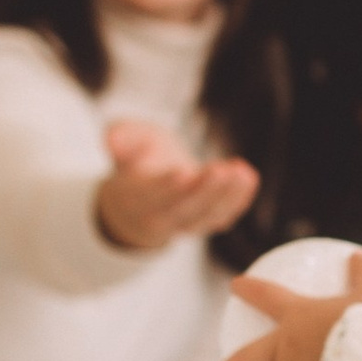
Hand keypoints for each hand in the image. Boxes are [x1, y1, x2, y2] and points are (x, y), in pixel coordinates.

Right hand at [96, 122, 257, 254]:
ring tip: (242, 172)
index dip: (167, 186)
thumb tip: (112, 139)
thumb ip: (120, 138)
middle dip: (204, 191)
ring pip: (207, 216)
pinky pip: (223, 216)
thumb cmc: (137, 160)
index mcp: (135, 198)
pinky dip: (239, 200)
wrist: (144, 194)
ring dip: (227, 196)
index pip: (152, 195)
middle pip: (185, 209)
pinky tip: (249, 178)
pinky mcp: (207, 220)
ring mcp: (186, 222)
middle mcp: (161, 216)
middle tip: (221, 170)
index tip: (183, 172)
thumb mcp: (124, 143)